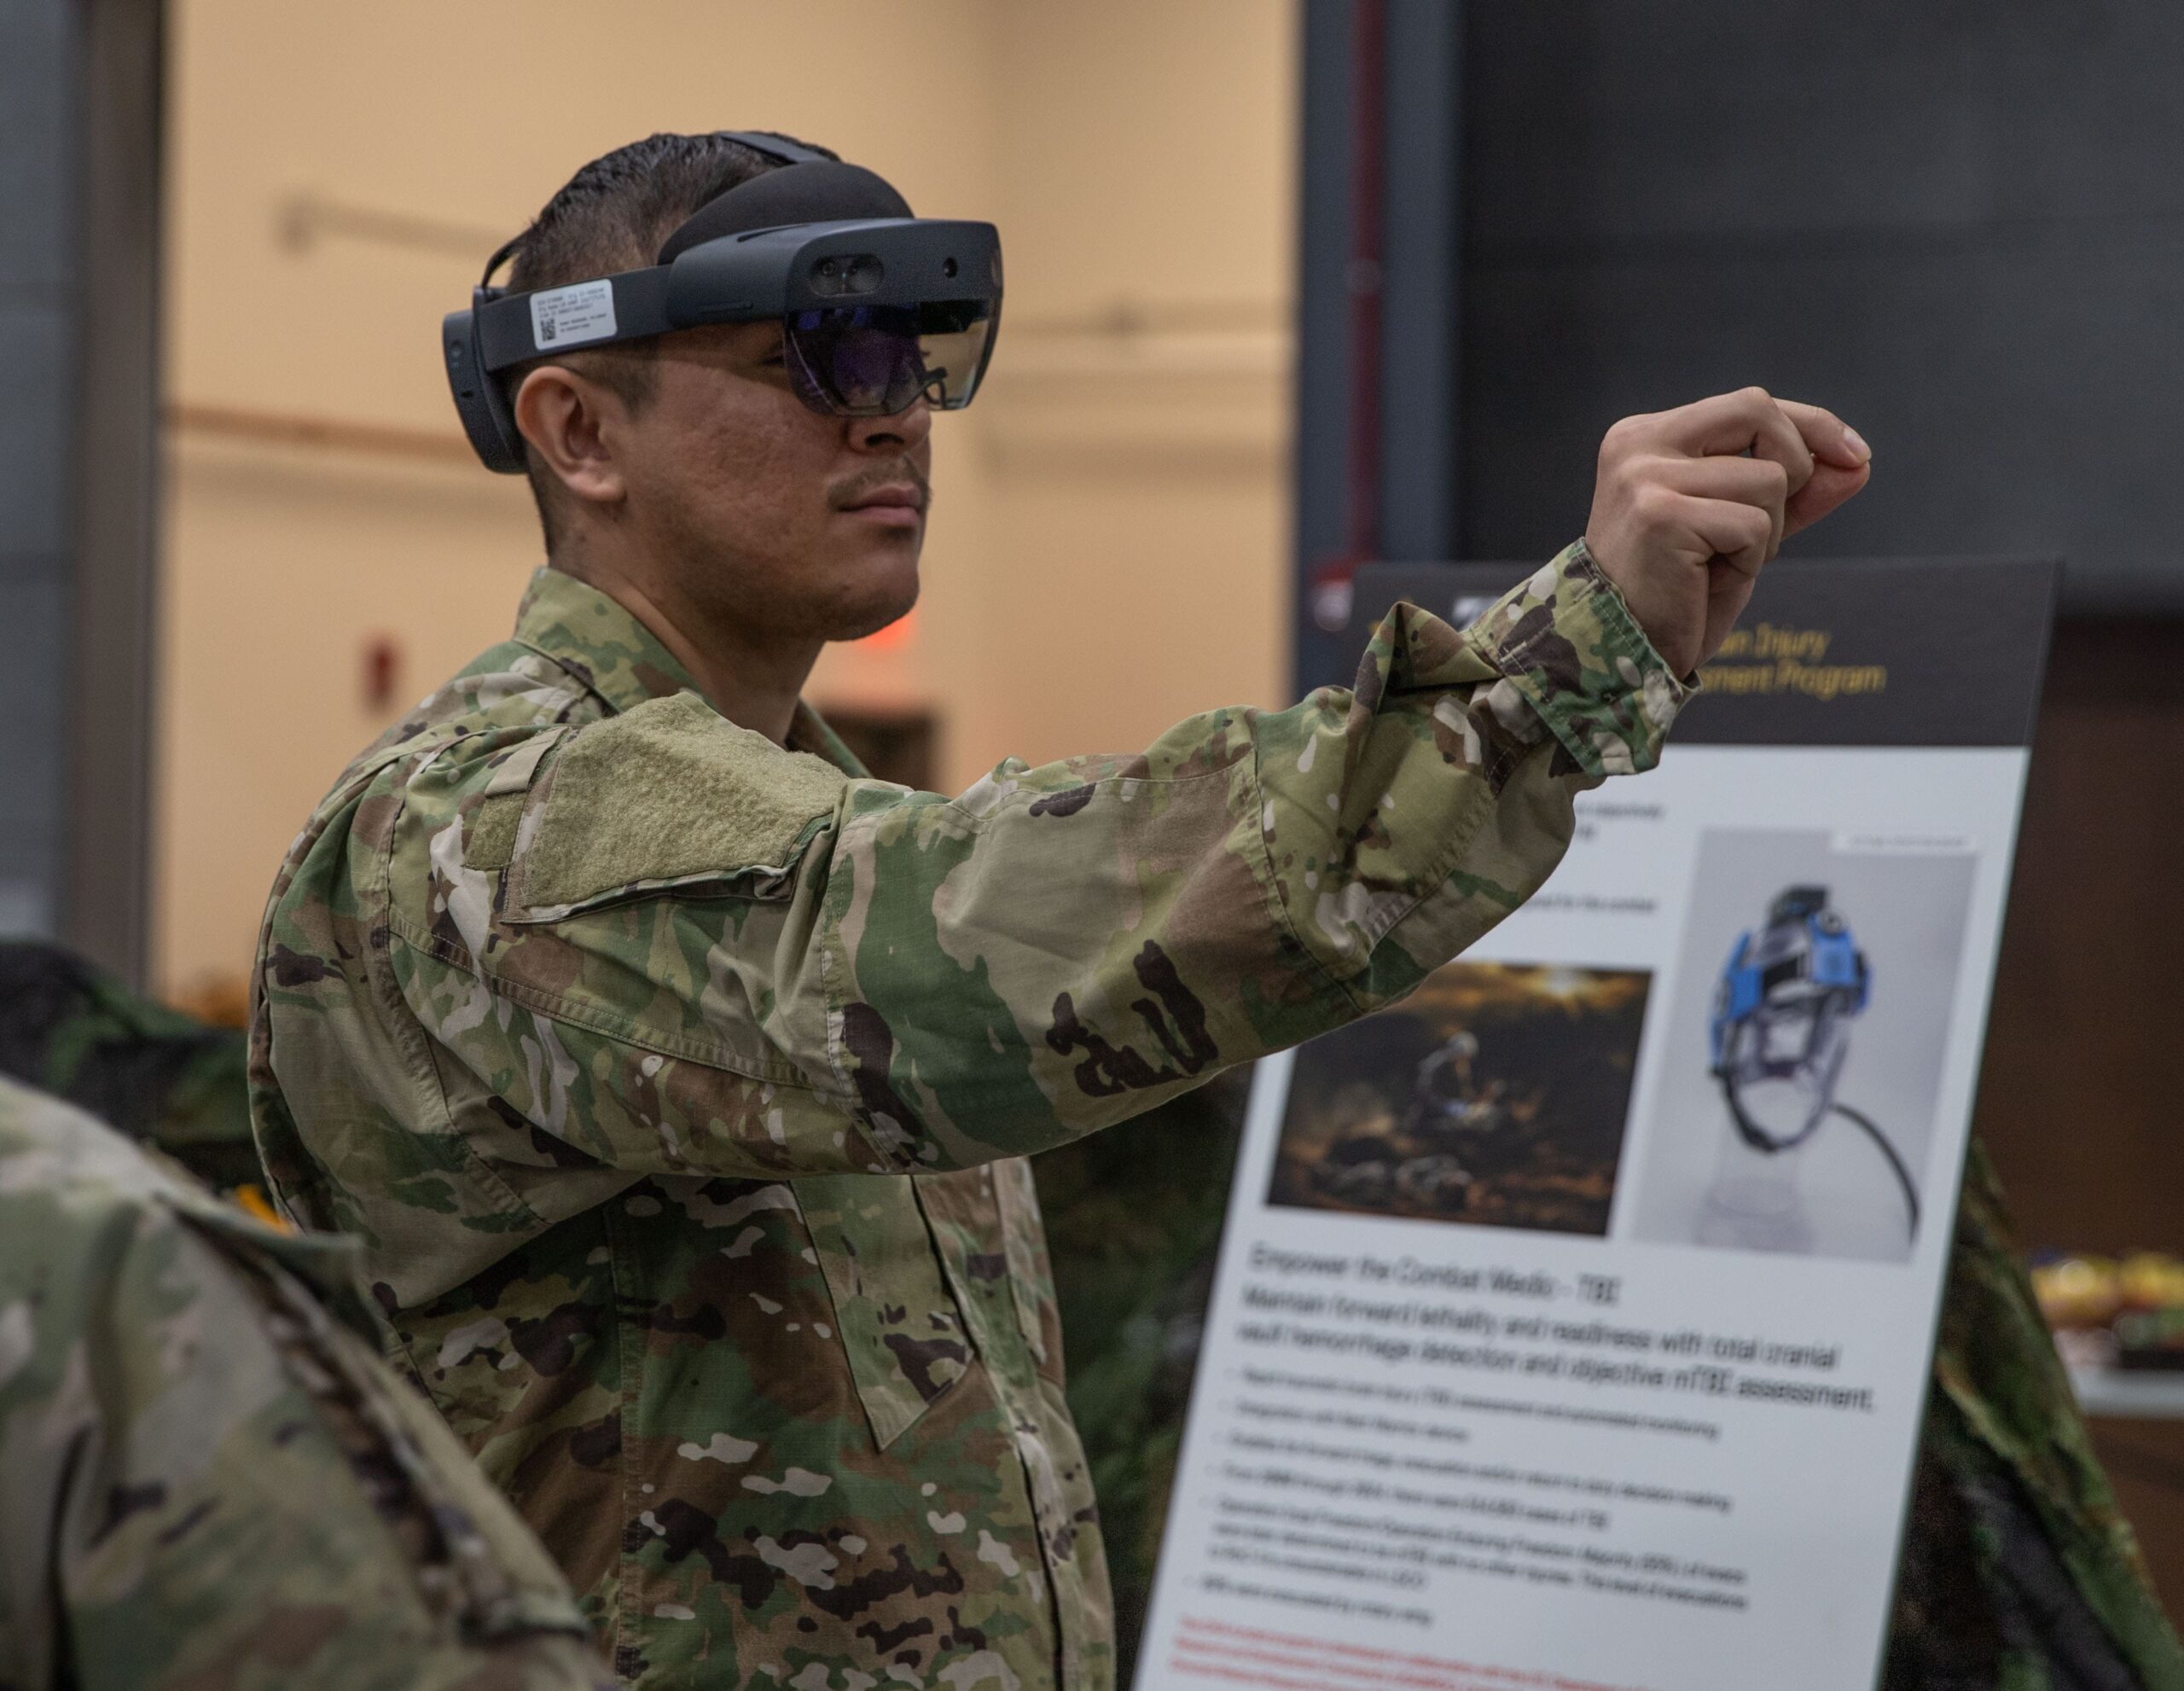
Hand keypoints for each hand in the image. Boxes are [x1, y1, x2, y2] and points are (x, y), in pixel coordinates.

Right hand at [1583, 387, 1871, 674]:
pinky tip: (1707, 581)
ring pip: (1767, 479)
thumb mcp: (1743, 532)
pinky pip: (1754, 524)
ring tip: (1718, 565)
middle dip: (1794, 465)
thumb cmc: (1676, 594)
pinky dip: (1748, 561)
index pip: (1748, 406)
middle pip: (1757, 412)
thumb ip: (1794, 494)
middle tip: (1771, 525)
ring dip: (1766, 534)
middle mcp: (1638, 444)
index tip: (1856, 455)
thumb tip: (1859, 462)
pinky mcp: (1660, 514)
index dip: (1810, 426)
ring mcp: (1644, 477)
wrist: (1621, 653)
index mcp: (1645, 436)